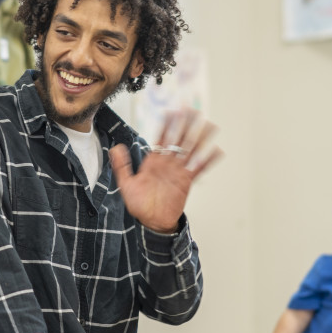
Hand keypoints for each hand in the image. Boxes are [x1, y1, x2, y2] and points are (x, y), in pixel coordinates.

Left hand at [109, 110, 222, 233]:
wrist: (152, 222)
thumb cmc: (139, 204)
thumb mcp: (126, 184)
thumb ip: (122, 166)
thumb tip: (116, 148)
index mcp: (153, 161)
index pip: (161, 138)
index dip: (167, 125)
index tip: (172, 111)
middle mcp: (167, 163)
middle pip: (179, 140)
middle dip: (186, 125)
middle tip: (193, 110)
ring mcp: (178, 171)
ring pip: (191, 150)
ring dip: (200, 138)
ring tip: (209, 125)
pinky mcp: (186, 182)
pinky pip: (199, 168)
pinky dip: (208, 160)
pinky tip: (216, 151)